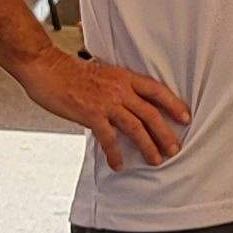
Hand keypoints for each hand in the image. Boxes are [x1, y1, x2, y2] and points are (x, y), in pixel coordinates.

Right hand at [25, 49, 188, 170]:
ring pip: (136, 127)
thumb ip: (117, 87)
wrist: (46, 68)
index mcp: (124, 77)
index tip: (185, 117)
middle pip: (151, 113)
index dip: (174, 104)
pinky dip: (115, 153)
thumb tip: (126, 104)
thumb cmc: (69, 71)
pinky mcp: (91, 114)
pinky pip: (109, 138)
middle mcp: (120, 89)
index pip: (157, 90)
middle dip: (165, 133)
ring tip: (155, 160)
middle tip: (174, 148)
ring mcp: (106, 102)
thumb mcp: (102, 73)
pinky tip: (118, 164)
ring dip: (148, 146)